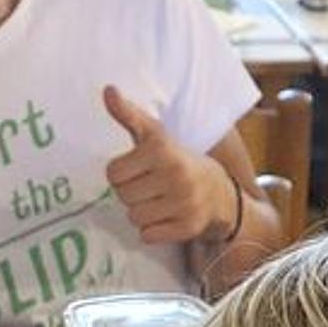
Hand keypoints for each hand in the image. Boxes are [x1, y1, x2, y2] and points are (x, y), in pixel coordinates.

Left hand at [104, 85, 236, 243]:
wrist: (220, 192)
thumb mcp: (154, 135)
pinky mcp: (189, 227)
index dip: (122, 173)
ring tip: (159, 201)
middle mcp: (175, 174)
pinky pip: (148, 236)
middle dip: (131, 193)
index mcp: (162, 150)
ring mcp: (184, 202)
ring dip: (142, 212)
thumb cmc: (176, 161)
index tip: (138, 169)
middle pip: (122, 196)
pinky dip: (153, 230)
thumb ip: (128, 115)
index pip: (113, 173)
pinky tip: (168, 216)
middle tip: (150, 186)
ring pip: (134, 217)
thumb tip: (107, 90)